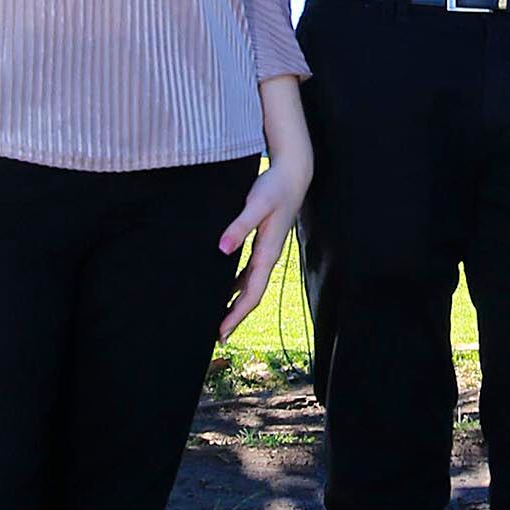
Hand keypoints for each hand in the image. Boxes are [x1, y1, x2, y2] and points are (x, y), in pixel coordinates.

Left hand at [219, 131, 311, 339]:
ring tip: (219, 318)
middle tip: (216, 336)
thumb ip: (239, 226)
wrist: (293, 174)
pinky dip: (236, 286)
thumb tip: (222, 249)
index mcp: (268, 253)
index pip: (251, 294)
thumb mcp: (256, 204)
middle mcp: (268, 257)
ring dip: (235, 303)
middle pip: (251, 296)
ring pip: (250, 286)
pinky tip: (224, 290)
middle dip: (235, 316)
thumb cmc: (274, 187)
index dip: (236, 314)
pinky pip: (248, 273)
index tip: (221, 331)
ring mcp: (266, 252)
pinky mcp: (262, 244)